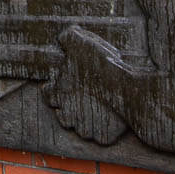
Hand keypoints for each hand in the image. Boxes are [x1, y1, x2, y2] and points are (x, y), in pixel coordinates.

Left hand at [42, 25, 127, 144]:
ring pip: (80, 127)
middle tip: (84, 96)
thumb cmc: (101, 66)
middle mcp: (67, 114)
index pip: (48, 93)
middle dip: (70, 105)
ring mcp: (84, 129)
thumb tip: (65, 35)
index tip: (64, 83)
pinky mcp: (102, 138)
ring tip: (97, 108)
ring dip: (86, 119)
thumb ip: (68, 37)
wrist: (126, 89)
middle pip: (62, 113)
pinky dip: (104, 130)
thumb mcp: (80, 42)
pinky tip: (111, 118)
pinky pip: (100, 137)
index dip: (55, 88)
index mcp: (57, 93)